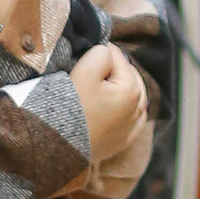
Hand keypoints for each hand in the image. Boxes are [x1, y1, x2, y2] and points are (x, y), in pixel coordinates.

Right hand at [73, 42, 149, 174]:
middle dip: (115, 69)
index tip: (85, 56)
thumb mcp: (85, 72)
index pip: (117, 57)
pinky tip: (117, 107)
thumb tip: (108, 52)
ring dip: (123, 87)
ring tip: (105, 84)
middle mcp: (139, 108)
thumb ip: (101, 54)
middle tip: (93, 70)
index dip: (100, 52)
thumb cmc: (72, 106)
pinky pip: (133, 118)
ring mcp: (132, 127)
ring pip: (135, 97)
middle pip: (130, 76)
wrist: (60, 146)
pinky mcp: (123, 141)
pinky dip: (128, 108)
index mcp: (132, 89)